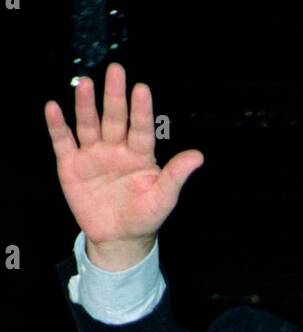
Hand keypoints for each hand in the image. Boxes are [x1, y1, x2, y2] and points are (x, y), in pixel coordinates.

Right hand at [44, 61, 203, 268]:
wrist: (119, 239)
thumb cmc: (144, 217)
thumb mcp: (163, 199)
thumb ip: (176, 176)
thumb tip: (198, 156)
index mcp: (139, 154)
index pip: (141, 128)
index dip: (141, 110)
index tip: (142, 90)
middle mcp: (115, 148)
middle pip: (114, 118)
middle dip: (115, 96)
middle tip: (116, 72)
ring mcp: (93, 154)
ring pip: (89, 124)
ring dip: (86, 105)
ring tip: (86, 85)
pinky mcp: (71, 164)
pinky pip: (63, 141)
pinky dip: (57, 125)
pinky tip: (54, 108)